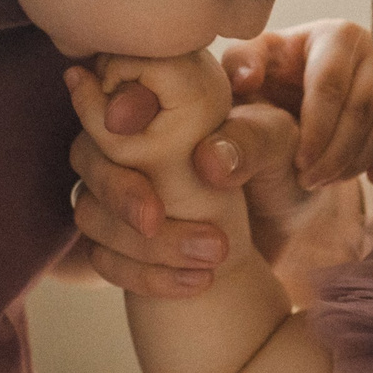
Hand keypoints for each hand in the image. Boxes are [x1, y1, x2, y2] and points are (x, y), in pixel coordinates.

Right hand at [67, 23, 372, 295]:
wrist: (285, 232)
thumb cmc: (281, 169)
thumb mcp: (279, 145)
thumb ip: (248, 139)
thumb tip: (206, 160)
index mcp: (157, 100)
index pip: (116, 90)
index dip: (120, 105)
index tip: (125, 122)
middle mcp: (123, 141)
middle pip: (88, 156)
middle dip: (120, 191)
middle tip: (154, 219)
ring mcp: (114, 191)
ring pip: (91, 213)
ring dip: (144, 244)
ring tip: (212, 257)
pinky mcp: (117, 240)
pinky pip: (104, 259)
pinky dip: (145, 276)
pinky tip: (195, 283)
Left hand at [215, 19, 372, 188]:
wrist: (304, 102)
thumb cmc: (273, 81)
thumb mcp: (252, 70)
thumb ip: (240, 64)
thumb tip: (246, 78)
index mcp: (334, 35)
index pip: (329, 85)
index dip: (315, 129)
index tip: (298, 163)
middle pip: (362, 108)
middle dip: (335, 152)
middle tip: (310, 180)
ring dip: (357, 160)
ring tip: (326, 180)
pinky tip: (371, 178)